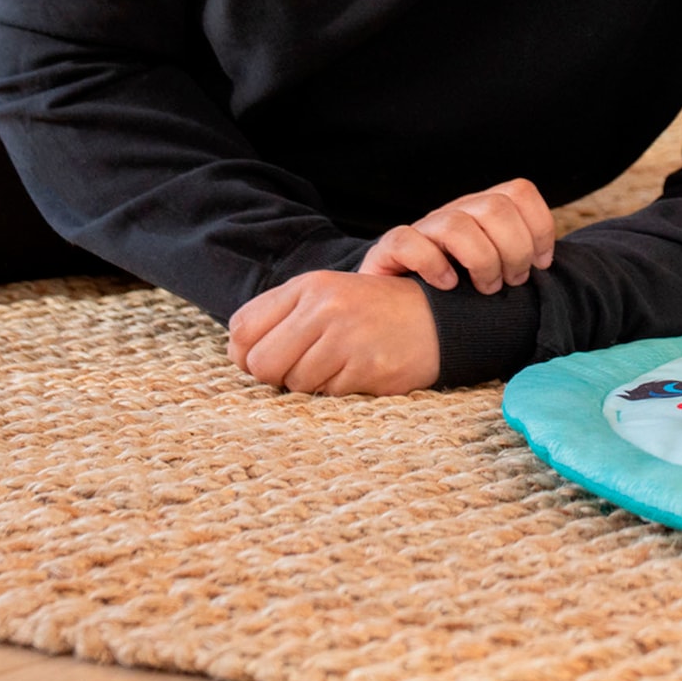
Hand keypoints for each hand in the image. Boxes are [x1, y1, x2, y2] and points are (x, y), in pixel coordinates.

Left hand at [228, 271, 440, 394]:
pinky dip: (339, 390)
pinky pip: (327, 395)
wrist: (442, 320)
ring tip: (341, 363)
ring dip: (312, 383)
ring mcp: (347, 337)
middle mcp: (326, 307)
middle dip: (277, 375)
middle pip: (261, 363)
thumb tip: (239, 354)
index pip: (242, 328)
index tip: (273, 354)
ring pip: (293, 384)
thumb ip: (282, 317)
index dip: (248, 352)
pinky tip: (360, 370)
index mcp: (311, 285)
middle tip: (305, 367)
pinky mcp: (366, 367)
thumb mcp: (329, 296)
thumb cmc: (377, 312)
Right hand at [358, 177, 554, 294]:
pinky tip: (448, 285)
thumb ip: (520, 259)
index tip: (543, 263)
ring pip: (457, 225)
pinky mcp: (389, 248)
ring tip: (487, 288)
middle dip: (514, 250)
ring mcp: (422, 227)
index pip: (519, 192)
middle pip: (495, 208)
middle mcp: (455, 211)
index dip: (540, 226)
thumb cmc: (461, 288)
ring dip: (481, 261)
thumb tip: (548, 266)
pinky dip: (432, 264)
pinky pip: (409, 241)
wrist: (397, 303)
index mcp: (484, 209)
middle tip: (513, 281)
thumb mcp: (498, 268)